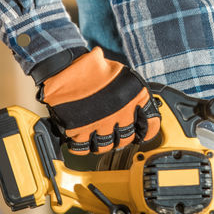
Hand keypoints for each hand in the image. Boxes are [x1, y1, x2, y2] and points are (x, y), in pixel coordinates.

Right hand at [37, 48, 159, 153]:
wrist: (63, 66)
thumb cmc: (90, 65)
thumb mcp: (120, 72)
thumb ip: (131, 91)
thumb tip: (139, 104)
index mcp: (133, 98)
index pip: (149, 126)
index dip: (146, 130)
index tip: (142, 132)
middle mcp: (119, 113)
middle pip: (126, 139)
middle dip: (122, 137)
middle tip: (116, 132)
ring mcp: (99, 123)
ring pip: (106, 146)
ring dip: (103, 143)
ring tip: (99, 136)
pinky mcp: (78, 129)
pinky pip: (83, 147)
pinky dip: (83, 145)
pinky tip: (83, 138)